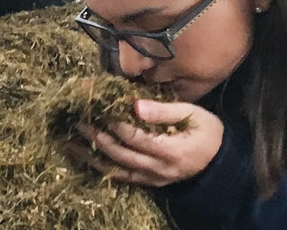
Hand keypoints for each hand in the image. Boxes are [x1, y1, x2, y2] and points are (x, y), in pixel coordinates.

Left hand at [75, 99, 224, 186]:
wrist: (218, 163)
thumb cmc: (207, 132)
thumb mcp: (194, 114)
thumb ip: (164, 111)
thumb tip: (135, 104)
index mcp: (172, 151)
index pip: (137, 137)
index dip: (116, 123)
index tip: (98, 107)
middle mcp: (158, 169)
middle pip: (120, 154)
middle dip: (96, 137)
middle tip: (77, 120)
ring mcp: (151, 179)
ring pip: (115, 169)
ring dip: (90, 156)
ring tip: (68, 141)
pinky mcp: (146, 182)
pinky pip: (119, 176)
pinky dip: (99, 167)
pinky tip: (83, 157)